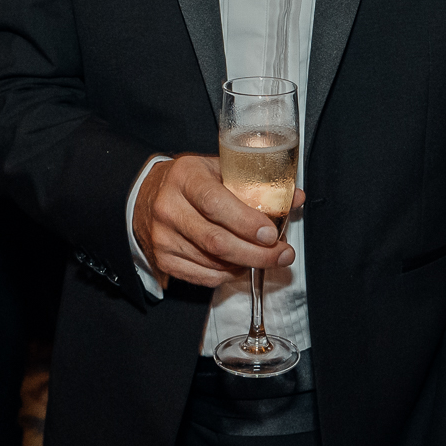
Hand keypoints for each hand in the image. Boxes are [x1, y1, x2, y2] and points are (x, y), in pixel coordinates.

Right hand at [132, 153, 302, 288]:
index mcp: (185, 177)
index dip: (246, 222)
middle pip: (216, 241)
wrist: (149, 195)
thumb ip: (257, 183)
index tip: (271, 234)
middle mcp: (169, 207)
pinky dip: (229, 274)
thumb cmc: (192, 181)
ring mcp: (163, 236)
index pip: (215, 203)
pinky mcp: (164, 259)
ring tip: (266, 257)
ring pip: (213, 262)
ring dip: (246, 264)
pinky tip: (241, 264)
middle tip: (282, 254)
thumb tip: (296, 197)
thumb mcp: (220, 169)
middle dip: (256, 253)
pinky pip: (204, 276)